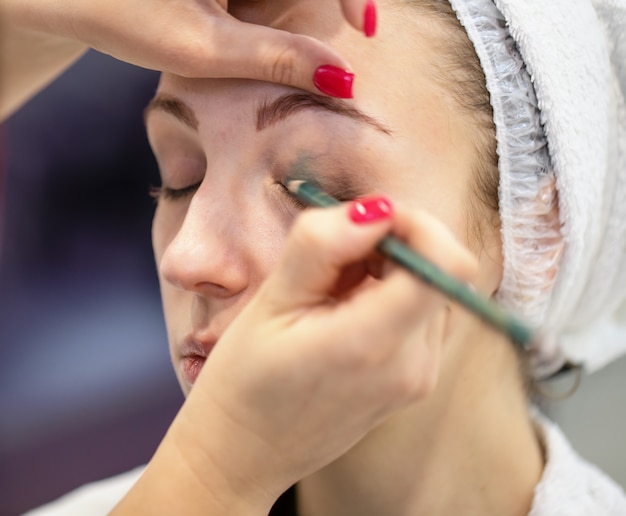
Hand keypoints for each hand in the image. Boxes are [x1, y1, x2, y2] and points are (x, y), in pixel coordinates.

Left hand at [0, 0, 374, 119]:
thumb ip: (279, 58)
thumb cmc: (118, 11)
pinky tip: (211, 7)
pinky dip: (251, 0)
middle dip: (290, 5)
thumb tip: (343, 79)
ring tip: (210, 15)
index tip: (363, 29)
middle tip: (242, 24)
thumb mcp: (204, 46)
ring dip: (265, 6)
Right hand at [165, 199, 476, 509]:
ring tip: (335, 287)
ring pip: (434, 290)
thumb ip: (322, 246)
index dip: (415, 224)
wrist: (243, 454)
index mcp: (375, 344)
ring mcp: (418, 379)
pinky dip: (393, 295)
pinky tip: (347, 307)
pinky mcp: (413, 383)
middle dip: (396, 244)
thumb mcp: (272, 300)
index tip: (368, 220)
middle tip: (337, 257)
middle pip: (442, 271)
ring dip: (392, 270)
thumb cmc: (245, 382)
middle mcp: (413, 366)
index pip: (446, 263)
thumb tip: (375, 208)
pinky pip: (423, 316)